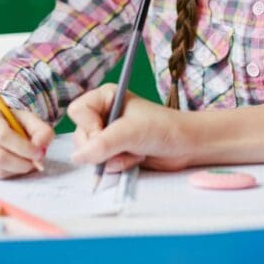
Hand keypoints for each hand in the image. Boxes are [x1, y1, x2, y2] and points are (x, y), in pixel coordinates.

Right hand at [0, 104, 52, 177]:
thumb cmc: (8, 120)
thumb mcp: (26, 117)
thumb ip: (40, 130)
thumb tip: (41, 148)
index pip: (2, 135)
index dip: (23, 147)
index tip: (39, 153)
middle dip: (22, 163)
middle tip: (36, 162)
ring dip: (18, 169)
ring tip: (28, 161)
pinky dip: (10, 172)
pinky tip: (16, 163)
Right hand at [68, 83, 192, 172]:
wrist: (186, 146)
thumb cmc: (163, 128)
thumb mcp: (132, 132)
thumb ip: (103, 143)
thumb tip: (77, 157)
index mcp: (105, 97)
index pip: (78, 111)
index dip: (89, 126)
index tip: (106, 133)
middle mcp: (103, 114)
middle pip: (80, 135)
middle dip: (103, 147)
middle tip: (125, 144)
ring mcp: (107, 134)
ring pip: (89, 153)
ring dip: (112, 159)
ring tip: (134, 151)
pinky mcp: (113, 152)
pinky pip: (101, 164)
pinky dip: (117, 166)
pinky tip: (134, 159)